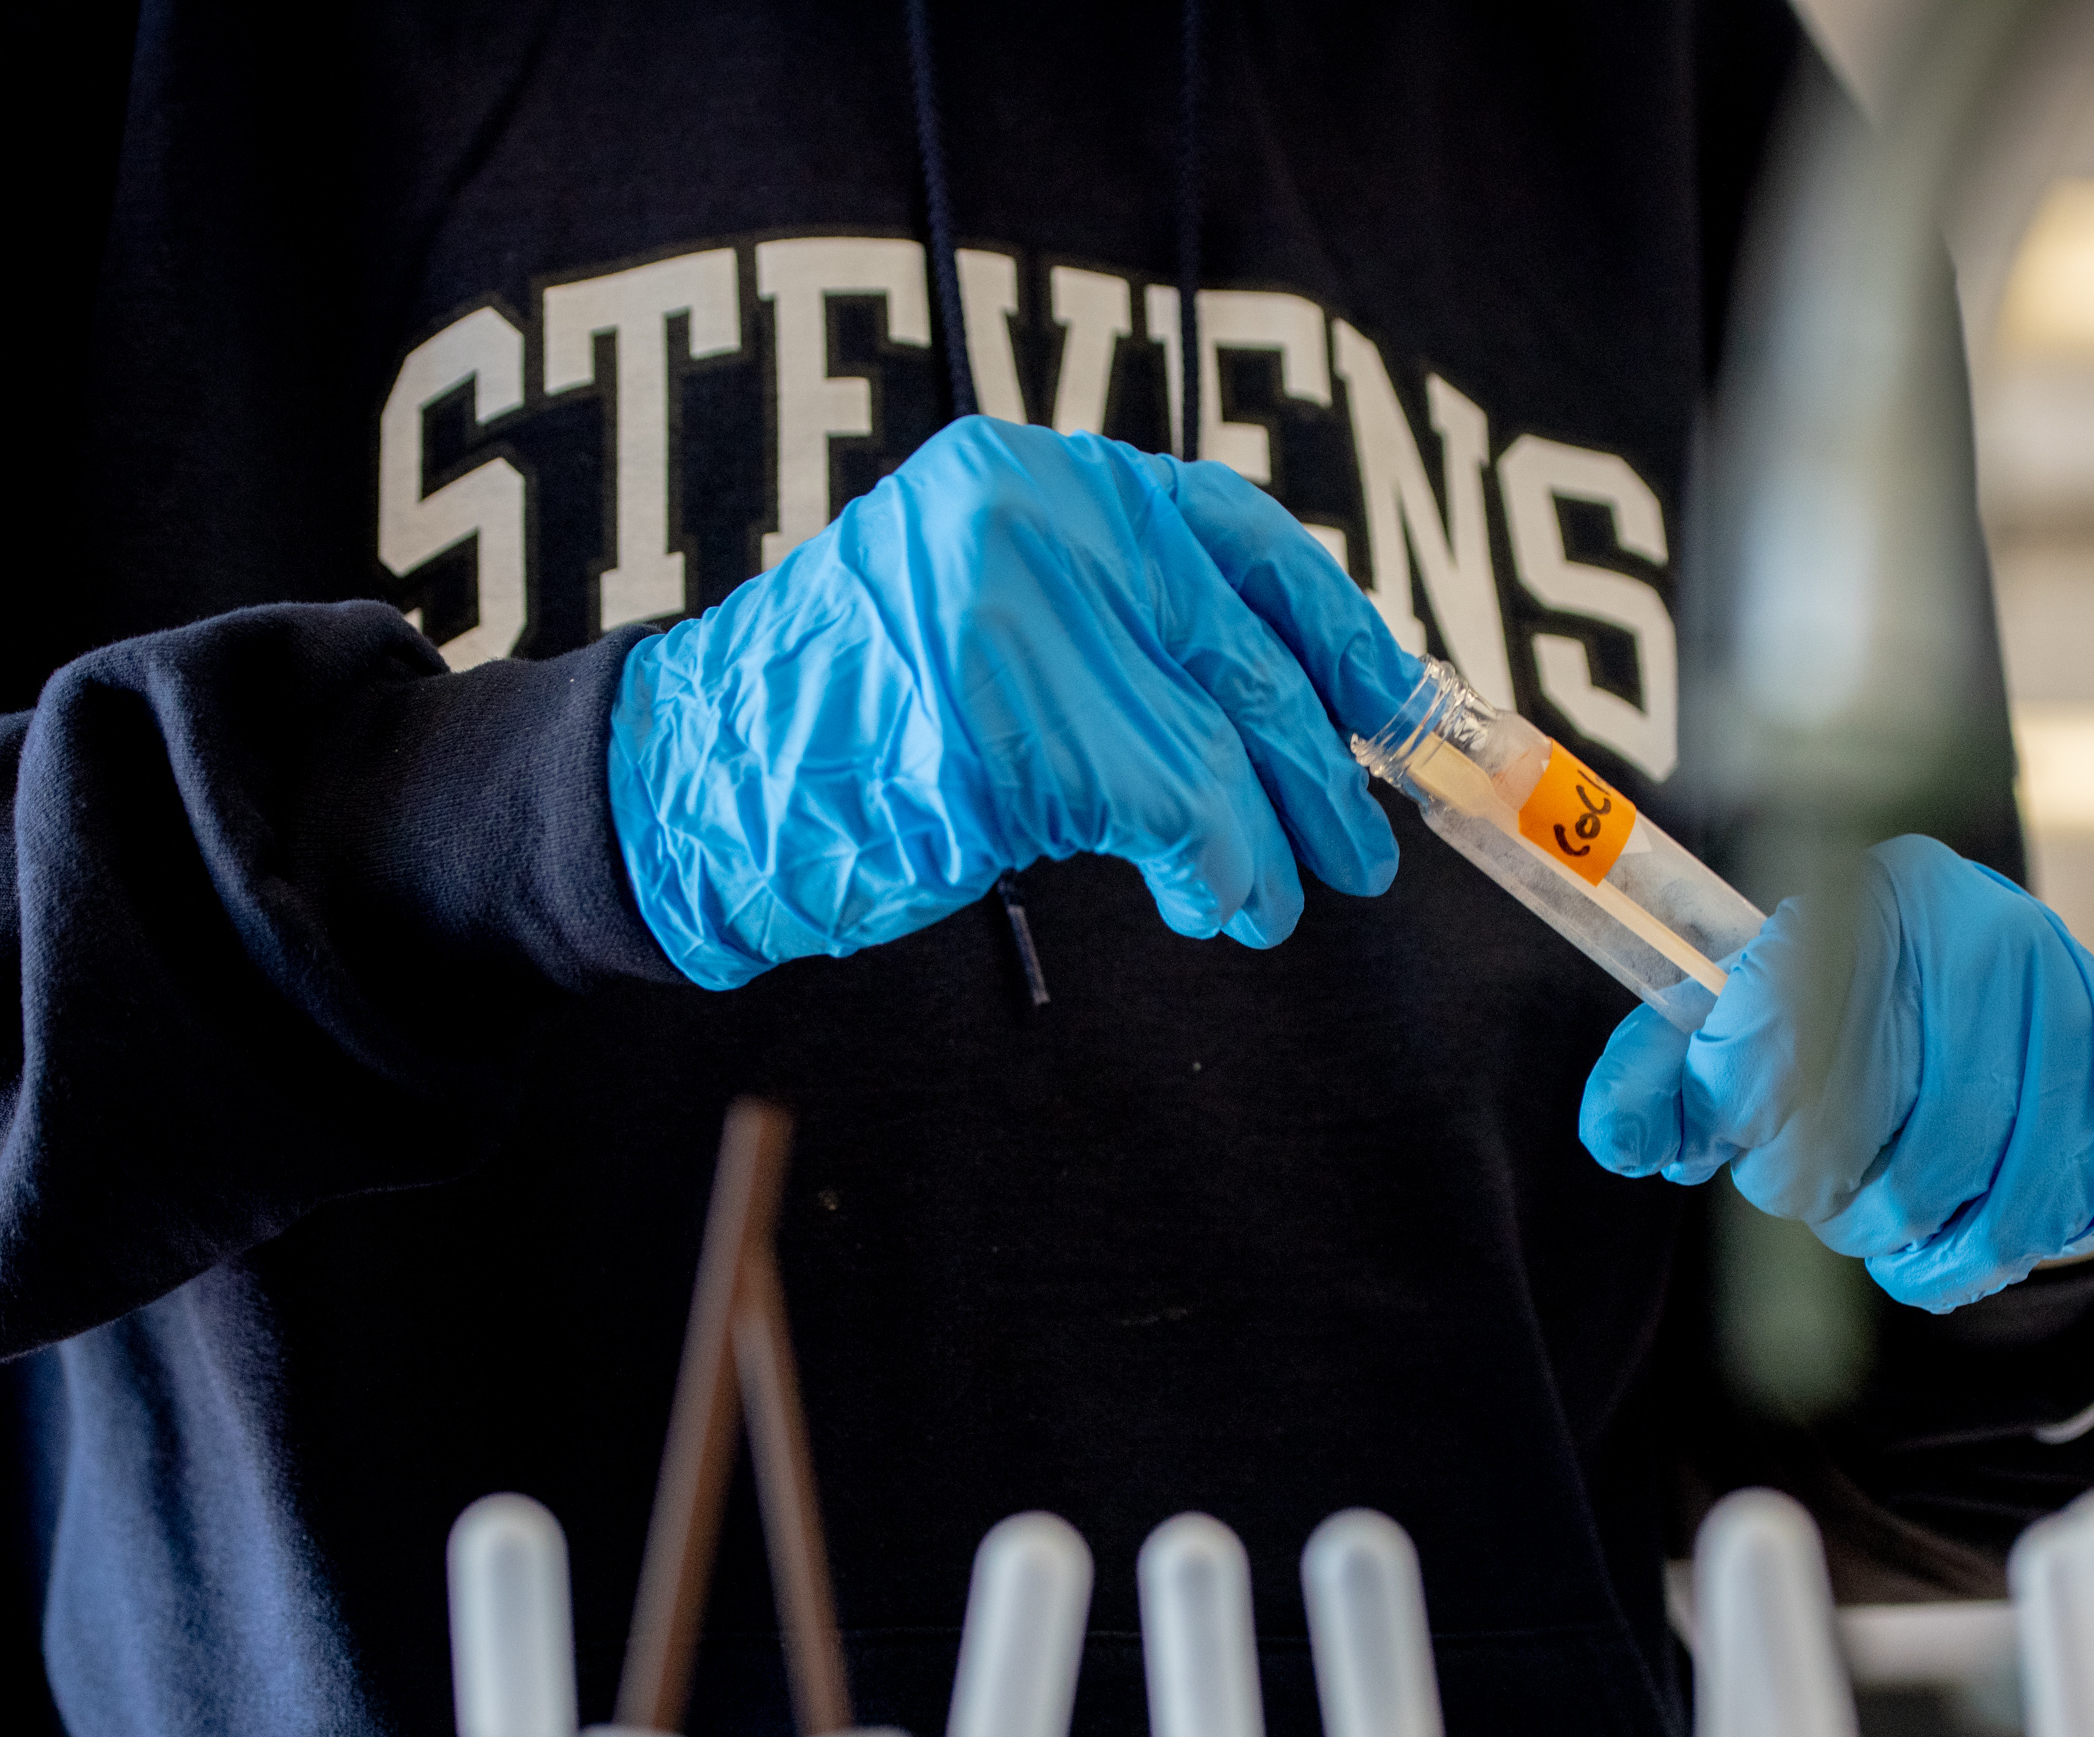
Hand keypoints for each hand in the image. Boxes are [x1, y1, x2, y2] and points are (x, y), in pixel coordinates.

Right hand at [607, 417, 1420, 987]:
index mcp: (1036, 476)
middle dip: (1318, 766)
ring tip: (1261, 903)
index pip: (1236, 535)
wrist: (698, 782)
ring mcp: (1013, 618)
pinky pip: (1168, 809)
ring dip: (1261, 846)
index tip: (1395, 707)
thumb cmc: (856, 723)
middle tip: (1360, 849)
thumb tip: (1300, 700)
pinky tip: (1211, 903)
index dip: (1334, 630)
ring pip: (1213, 743)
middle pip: (1242, 648)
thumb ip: (1125, 626)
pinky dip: (1213, 870)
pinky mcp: (1001, 727)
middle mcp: (1031, 519)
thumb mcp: (996, 620)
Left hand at [1577, 834, 2093, 1312]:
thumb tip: (1619, 1142)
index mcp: (1886, 898)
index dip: (1801, 1150)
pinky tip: (1987, 1230)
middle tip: (1839, 1225)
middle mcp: (2004, 931)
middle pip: (1950, 1131)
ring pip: (2034, 1187)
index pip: (1844, 1050)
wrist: (1979, 995)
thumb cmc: (1834, 1023)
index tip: (1777, 1182)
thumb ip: (1664, 1082)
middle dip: (1876, 1214)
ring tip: (1901, 1250)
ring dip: (1955, 1252)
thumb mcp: (1731, 1034)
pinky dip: (2040, 1244)